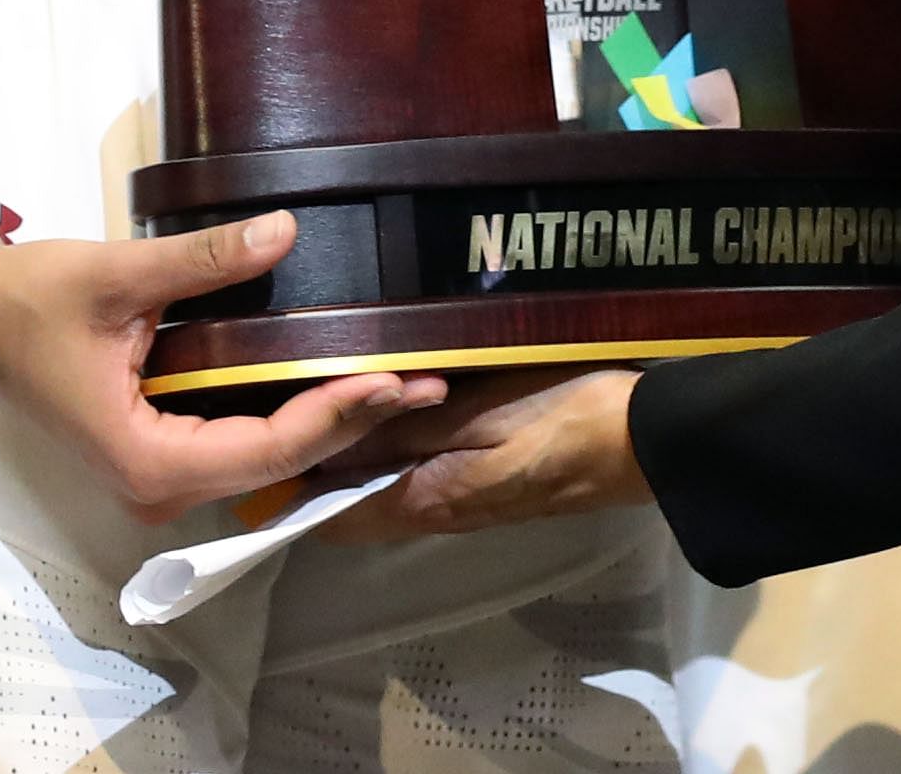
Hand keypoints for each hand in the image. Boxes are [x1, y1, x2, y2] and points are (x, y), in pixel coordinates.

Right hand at [0, 211, 443, 524]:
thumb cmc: (36, 298)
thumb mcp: (122, 273)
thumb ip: (206, 258)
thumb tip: (287, 230)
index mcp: (146, 459)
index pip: (262, 448)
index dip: (331, 416)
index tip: (390, 379)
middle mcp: (157, 484)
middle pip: (274, 463)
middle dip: (349, 422)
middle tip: (428, 383)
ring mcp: (160, 472)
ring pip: (263, 457)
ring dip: (329, 420)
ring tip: (403, 382)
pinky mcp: (162, 446)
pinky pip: (241, 441)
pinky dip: (293, 414)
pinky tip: (340, 381)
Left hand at [308, 367, 648, 540]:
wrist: (640, 442)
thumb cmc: (561, 419)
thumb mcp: (481, 412)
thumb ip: (408, 428)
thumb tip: (336, 443)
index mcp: (426, 500)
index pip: (333, 515)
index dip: (291, 486)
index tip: (261, 435)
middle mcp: (435, 512)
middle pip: (356, 500)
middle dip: (320, 461)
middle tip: (290, 393)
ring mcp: (463, 501)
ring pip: (386, 483)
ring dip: (357, 449)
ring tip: (331, 385)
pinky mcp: (486, 483)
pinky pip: (418, 470)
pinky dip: (393, 442)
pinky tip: (394, 397)